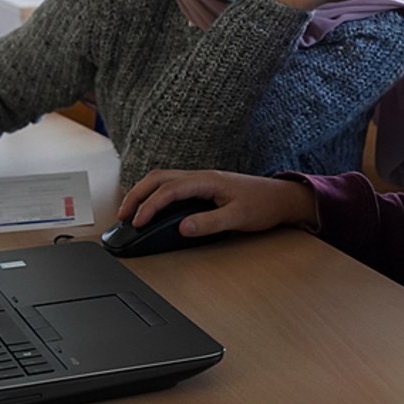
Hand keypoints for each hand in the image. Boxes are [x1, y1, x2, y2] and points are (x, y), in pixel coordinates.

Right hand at [117, 169, 316, 237]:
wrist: (281, 197)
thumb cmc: (263, 205)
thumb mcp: (238, 218)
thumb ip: (210, 223)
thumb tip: (182, 227)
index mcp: (207, 180)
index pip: (169, 190)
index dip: (149, 206)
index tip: (138, 224)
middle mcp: (201, 176)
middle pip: (159, 178)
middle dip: (136, 194)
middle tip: (122, 216)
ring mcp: (201, 179)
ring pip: (163, 179)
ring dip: (143, 192)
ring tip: (130, 212)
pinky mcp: (203, 186)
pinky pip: (171, 184)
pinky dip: (155, 193)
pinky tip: (151, 206)